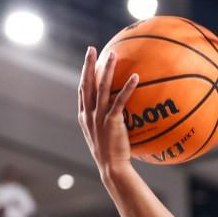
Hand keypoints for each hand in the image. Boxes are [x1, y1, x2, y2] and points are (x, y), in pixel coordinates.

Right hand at [77, 46, 138, 178]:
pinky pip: (120, 100)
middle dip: (88, 64)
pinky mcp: (111, 121)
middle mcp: (88, 114)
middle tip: (91, 49)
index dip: (84, 74)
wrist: (111, 167)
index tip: (87, 61)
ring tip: (113, 55)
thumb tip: (118, 112)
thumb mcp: (103, 136)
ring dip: (107, 69)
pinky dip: (127, 87)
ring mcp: (98, 117)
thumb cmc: (110, 155)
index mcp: (84, 117)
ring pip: (101, 88)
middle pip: (87, 83)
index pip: (82, 91)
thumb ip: (106, 122)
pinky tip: (135, 77)